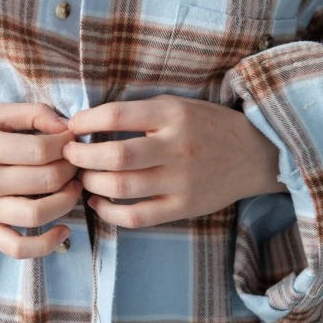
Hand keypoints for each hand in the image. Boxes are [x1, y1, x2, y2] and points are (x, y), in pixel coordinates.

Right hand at [0, 102, 81, 257]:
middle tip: (76, 161)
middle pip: (44, 180)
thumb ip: (29, 112)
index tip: (71, 139)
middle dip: (71, 169)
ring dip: (67, 201)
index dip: (65, 145)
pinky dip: (47, 244)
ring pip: (37, 215)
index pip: (39, 150)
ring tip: (73, 186)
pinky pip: (18, 248)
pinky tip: (63, 228)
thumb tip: (66, 126)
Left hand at [63, 94, 288, 228]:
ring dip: (91, 183)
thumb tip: (88, 121)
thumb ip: (138, 112)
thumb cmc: (206, 125)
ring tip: (81, 176)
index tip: (72, 126)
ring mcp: (181, 181)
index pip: (116, 116)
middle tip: (68, 153)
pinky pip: (137, 217)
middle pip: (115, 155)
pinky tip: (98, 203)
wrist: (254, 154)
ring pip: (121, 188)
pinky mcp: (184, 208)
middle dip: (81, 155)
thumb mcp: (176, 105)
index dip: (85, 121)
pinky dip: (109, 213)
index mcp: (172, 115)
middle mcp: (176, 147)